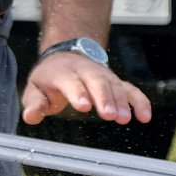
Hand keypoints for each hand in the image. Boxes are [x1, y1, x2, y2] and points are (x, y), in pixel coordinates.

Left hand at [20, 50, 152, 126]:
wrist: (65, 56)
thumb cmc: (49, 79)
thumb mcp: (35, 89)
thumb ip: (34, 104)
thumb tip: (30, 117)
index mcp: (63, 72)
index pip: (70, 81)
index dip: (77, 92)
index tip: (84, 106)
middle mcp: (85, 71)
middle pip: (96, 81)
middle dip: (104, 97)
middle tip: (109, 115)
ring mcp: (102, 75)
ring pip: (114, 85)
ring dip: (121, 101)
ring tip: (124, 119)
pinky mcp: (115, 82)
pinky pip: (130, 89)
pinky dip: (139, 101)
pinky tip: (145, 116)